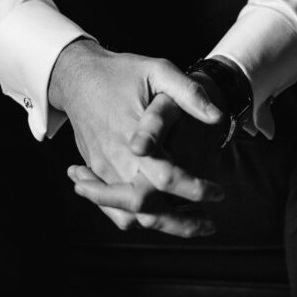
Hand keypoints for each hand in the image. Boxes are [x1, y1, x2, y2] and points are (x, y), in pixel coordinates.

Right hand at [49, 40, 223, 233]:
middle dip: (181, 223)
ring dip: (161, 226)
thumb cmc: (121, 72)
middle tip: (210, 224)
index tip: (218, 193)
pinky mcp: (96, 171)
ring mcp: (103, 169)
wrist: (78, 75)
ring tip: (191, 225)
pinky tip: (157, 215)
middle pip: (147, 207)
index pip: (166, 177)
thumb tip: (217, 116)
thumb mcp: (158, 70)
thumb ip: (188, 93)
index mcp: (133, 137)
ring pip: (129, 215)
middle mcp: (116, 159)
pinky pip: (112, 209)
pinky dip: (135, 219)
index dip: (195, 189)